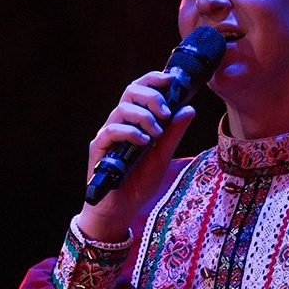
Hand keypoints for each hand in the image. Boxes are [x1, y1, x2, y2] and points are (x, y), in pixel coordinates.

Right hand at [78, 70, 196, 241]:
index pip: (141, 90)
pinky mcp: (99, 148)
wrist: (121, 209)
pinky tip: (144, 142)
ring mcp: (108, 134)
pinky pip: (111, 131)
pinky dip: (130, 132)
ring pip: (122, 109)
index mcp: (134, 121)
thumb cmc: (139, 182)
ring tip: (157, 133)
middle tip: (166, 112)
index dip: (153, 80)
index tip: (171, 80)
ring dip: (143, 116)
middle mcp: (120, 122)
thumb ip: (173, 134)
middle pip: (130, 92)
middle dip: (151, 96)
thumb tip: (188, 109)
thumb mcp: (162, 156)